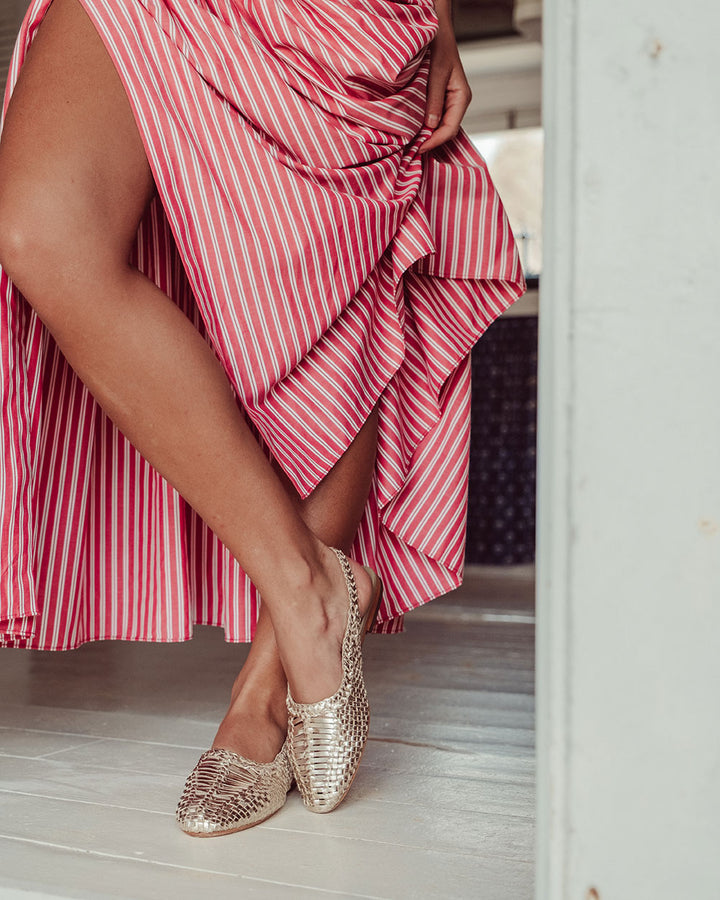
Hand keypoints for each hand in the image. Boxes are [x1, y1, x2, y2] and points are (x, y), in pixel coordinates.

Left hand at [419, 2, 471, 152]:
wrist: (436, 30)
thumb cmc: (439, 46)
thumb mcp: (437, 73)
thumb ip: (434, 100)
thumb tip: (430, 126)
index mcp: (461, 97)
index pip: (450, 128)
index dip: (435, 141)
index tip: (419, 148)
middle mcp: (457, 102)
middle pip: (446, 131)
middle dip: (431, 142)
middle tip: (412, 151)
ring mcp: (449, 102)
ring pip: (440, 126)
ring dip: (427, 136)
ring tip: (411, 145)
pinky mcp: (439, 99)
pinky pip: (434, 118)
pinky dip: (425, 127)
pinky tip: (414, 131)